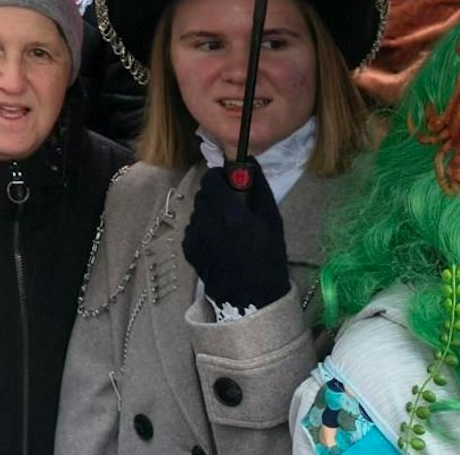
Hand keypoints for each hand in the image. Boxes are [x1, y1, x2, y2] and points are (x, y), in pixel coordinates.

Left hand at [182, 160, 290, 312]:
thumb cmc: (267, 256)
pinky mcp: (187, 248)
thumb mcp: (272, 220)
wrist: (249, 296)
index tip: (231, 186)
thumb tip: (249, 163)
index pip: (211, 178)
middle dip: (215, 197)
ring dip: (209, 214)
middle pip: (203, 194)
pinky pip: (193, 229)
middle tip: (232, 211)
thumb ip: (259, 188)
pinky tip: (218, 245)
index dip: (220, 179)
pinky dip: (203, 231)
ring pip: (197, 211)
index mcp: (228, 212)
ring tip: (227, 231)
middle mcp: (206, 220)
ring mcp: (193, 235)